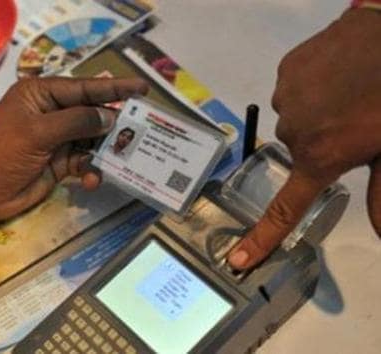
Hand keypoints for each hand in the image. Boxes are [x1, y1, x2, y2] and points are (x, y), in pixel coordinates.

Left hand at [0, 77, 147, 233]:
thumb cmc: (0, 154)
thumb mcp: (38, 132)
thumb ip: (76, 122)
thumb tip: (108, 117)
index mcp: (41, 95)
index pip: (84, 88)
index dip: (113, 89)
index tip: (142, 90)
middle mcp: (51, 113)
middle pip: (92, 114)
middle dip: (115, 124)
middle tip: (143, 130)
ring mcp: (56, 139)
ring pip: (92, 140)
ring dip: (105, 152)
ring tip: (124, 159)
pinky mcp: (58, 163)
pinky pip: (84, 162)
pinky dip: (92, 170)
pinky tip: (93, 180)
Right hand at [228, 8, 380, 268]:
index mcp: (321, 156)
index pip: (286, 208)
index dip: (261, 238)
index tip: (236, 260)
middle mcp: (293, 131)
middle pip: (298, 150)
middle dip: (320, 143)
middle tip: (354, 123)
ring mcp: (286, 95)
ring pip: (296, 117)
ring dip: (315, 113)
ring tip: (348, 91)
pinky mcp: (288, 67)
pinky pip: (293, 88)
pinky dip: (311, 87)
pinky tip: (337, 71)